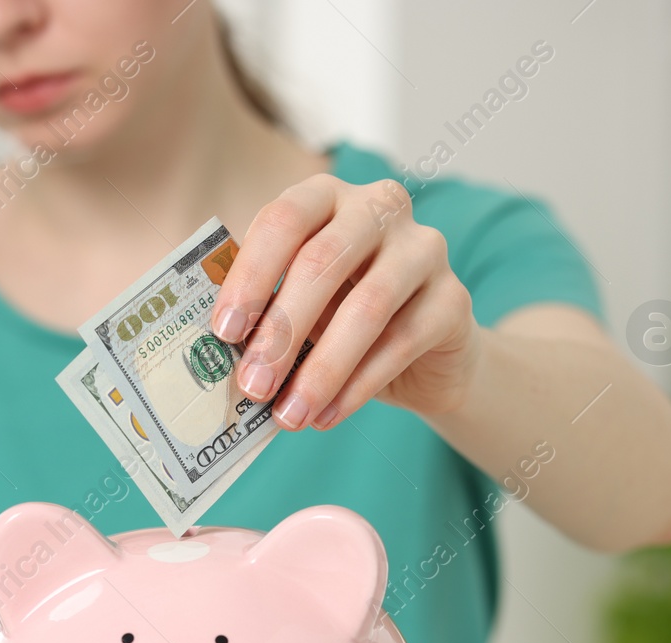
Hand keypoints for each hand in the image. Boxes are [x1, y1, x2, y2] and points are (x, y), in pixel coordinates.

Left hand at [210, 173, 483, 430]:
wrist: (425, 353)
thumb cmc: (341, 318)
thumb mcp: (297, 306)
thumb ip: (264, 313)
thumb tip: (215, 354)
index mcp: (326, 197)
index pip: (284, 218)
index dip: (251, 274)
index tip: (223, 331)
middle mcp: (379, 208)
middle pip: (323, 261)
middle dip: (281, 330)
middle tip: (252, 385)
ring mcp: (424, 249)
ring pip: (368, 307)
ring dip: (321, 369)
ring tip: (288, 415)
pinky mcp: (455, 299)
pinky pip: (402, 343)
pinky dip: (357, 386)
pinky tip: (326, 416)